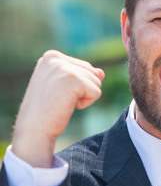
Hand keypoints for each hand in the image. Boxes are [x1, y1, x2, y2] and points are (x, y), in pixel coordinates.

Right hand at [11, 50, 104, 167]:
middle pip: (92, 72)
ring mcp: (64, 67)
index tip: (56, 93)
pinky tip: (67, 106)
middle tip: (59, 99)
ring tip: (62, 102)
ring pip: (96, 82)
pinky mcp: (74, 79)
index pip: (84, 67)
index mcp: (51, 56)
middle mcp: (56, 58)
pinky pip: (96, 92)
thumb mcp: (64, 87)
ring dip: (83, 97)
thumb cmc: (48, 109)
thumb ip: (84, 75)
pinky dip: (85, 104)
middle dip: (82, 90)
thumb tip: (101, 73)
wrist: (34, 129)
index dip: (77, 85)